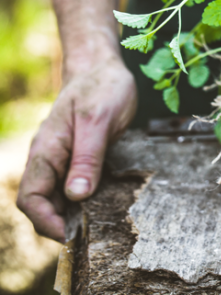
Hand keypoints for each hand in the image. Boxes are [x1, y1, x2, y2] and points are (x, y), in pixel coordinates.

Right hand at [16, 57, 135, 241]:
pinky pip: (76, 186)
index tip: (70, 235)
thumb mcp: (98, 121)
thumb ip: (87, 157)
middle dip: (61, 223)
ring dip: (75, 214)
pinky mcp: (80, 158)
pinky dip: (86, 200)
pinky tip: (106, 205)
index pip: (31, 197)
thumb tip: (76, 195)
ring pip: (60, 198)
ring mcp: (64, 159)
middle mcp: (50, 159)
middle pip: (44, 204)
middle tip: (92, 234)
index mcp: (46, 151)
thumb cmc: (101, 88)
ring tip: (101, 223)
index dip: (46, 221)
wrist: (104, 68)